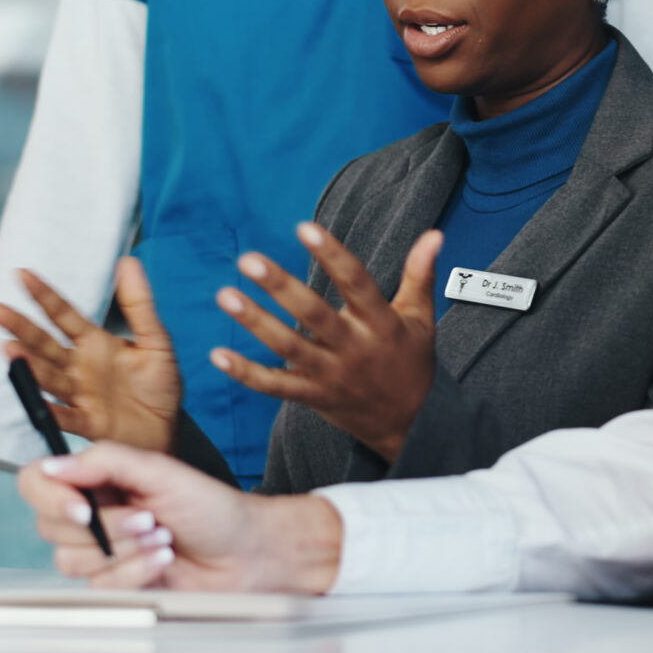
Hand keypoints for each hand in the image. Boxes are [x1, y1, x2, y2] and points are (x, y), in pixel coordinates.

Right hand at [0, 259, 181, 454]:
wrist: (166, 430)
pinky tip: (35, 398)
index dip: (44, 295)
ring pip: (49, 376)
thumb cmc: (160, 386)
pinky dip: (50, 409)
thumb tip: (128, 261)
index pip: (63, 315)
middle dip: (20, 327)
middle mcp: (80, 367)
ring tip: (7, 348)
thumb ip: (139, 304)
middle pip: (45, 343)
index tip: (21, 274)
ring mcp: (80, 395)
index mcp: (94, 343)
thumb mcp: (156, 340)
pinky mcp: (88, 422)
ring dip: (28, 364)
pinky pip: (66, 416)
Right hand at [20, 442, 341, 592]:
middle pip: (49, 527)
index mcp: (94, 479)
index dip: (50, 497)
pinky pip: (100, 586)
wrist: (245, 551)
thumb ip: (105, 461)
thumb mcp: (160, 470)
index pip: (37, 483)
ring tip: (163, 536)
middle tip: (149, 517)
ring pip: (71, 560)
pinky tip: (165, 559)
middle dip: (106, 526)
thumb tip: (53, 466)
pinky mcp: (114, 586)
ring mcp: (100, 553)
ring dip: (124, 549)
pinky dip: (136, 571)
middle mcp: (89, 515)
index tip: (82, 507)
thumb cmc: (209, 506)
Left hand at [211, 225, 439, 461]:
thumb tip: (433, 235)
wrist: (412, 424)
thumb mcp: (421, 318)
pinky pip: (277, 386)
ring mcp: (332, 376)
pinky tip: (219, 354)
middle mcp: (355, 348)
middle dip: (281, 287)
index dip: (332, 254)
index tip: (305, 228)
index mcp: (381, 323)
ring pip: (289, 348)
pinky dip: (247, 373)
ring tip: (227, 296)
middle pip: (314, 314)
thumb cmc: (413, 362)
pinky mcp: (315, 397)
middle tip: (250, 260)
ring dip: (256, 323)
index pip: (356, 282)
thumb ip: (420, 274)